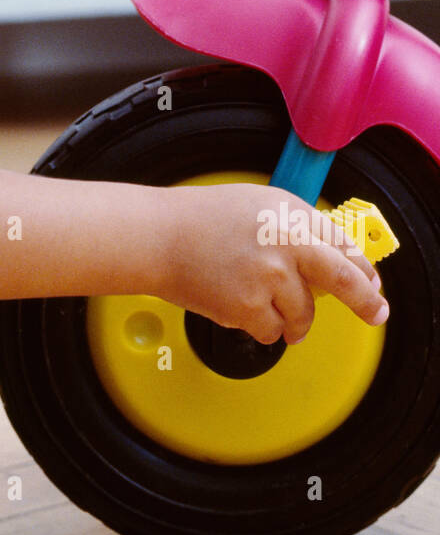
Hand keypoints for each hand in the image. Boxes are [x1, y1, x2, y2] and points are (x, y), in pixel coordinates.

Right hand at [161, 182, 388, 345]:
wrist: (158, 236)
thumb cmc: (199, 218)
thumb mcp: (257, 203)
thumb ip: (294, 228)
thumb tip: (325, 260)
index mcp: (291, 212)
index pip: (342, 243)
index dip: (360, 267)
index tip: (369, 282)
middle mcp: (287, 241)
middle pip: (344, 279)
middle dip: (365, 301)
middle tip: (376, 313)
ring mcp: (270, 276)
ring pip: (303, 314)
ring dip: (290, 318)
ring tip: (263, 304)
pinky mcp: (250, 307)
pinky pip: (273, 331)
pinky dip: (261, 327)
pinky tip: (240, 307)